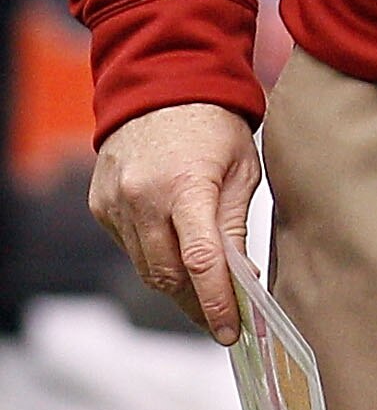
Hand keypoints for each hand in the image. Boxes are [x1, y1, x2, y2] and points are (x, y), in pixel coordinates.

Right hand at [89, 102, 260, 342]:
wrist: (163, 79)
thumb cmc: (212, 120)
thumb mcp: (240, 167)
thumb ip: (235, 226)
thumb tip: (241, 279)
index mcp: (186, 184)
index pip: (200, 261)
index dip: (216, 302)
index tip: (231, 330)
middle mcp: (143, 197)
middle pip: (167, 275)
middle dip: (196, 302)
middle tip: (221, 317)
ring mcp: (116, 202)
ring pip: (145, 268)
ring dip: (174, 284)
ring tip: (202, 288)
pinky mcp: (101, 204)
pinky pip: (129, 246)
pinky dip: (152, 254)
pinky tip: (173, 245)